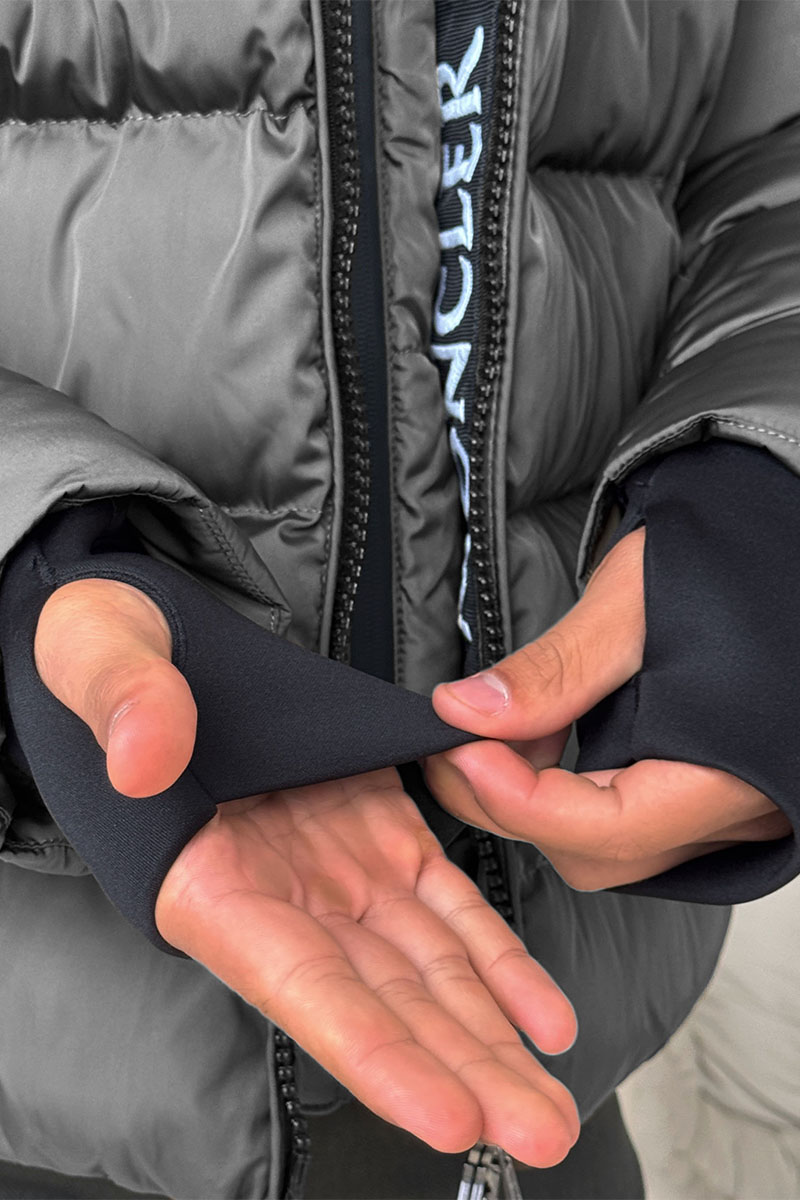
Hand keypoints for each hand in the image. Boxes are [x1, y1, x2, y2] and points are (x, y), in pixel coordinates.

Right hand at [34, 578, 579, 1165]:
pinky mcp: (384, 833)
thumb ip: (123, 701)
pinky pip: (450, 909)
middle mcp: (282, 897)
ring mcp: (340, 871)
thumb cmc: (112, 651)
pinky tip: (541, 1016)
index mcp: (208, 878)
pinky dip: (499, 961)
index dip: (373, 1052)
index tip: (444, 1113)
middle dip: (462, 1073)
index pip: (300, 984)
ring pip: (428, 971)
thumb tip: (146, 758)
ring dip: (493, 1038)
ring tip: (552, 1100)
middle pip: (383, 1005)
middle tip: (539, 1133)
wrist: (166, 637)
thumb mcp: (99, 653)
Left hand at [425, 528, 791, 890]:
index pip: (610, 829)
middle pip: (599, 851)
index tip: (461, 752)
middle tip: (458, 741)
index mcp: (736, 770)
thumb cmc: (725, 565)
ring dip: (535, 801)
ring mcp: (726, 811)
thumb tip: (466, 712)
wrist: (773, 552)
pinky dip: (567, 794)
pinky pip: (625, 824)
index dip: (519, 801)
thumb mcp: (631, 604)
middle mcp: (740, 809)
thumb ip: (554, 672)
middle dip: (512, 804)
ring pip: (606, 847)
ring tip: (499, 734)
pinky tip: (541, 743)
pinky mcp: (704, 796)